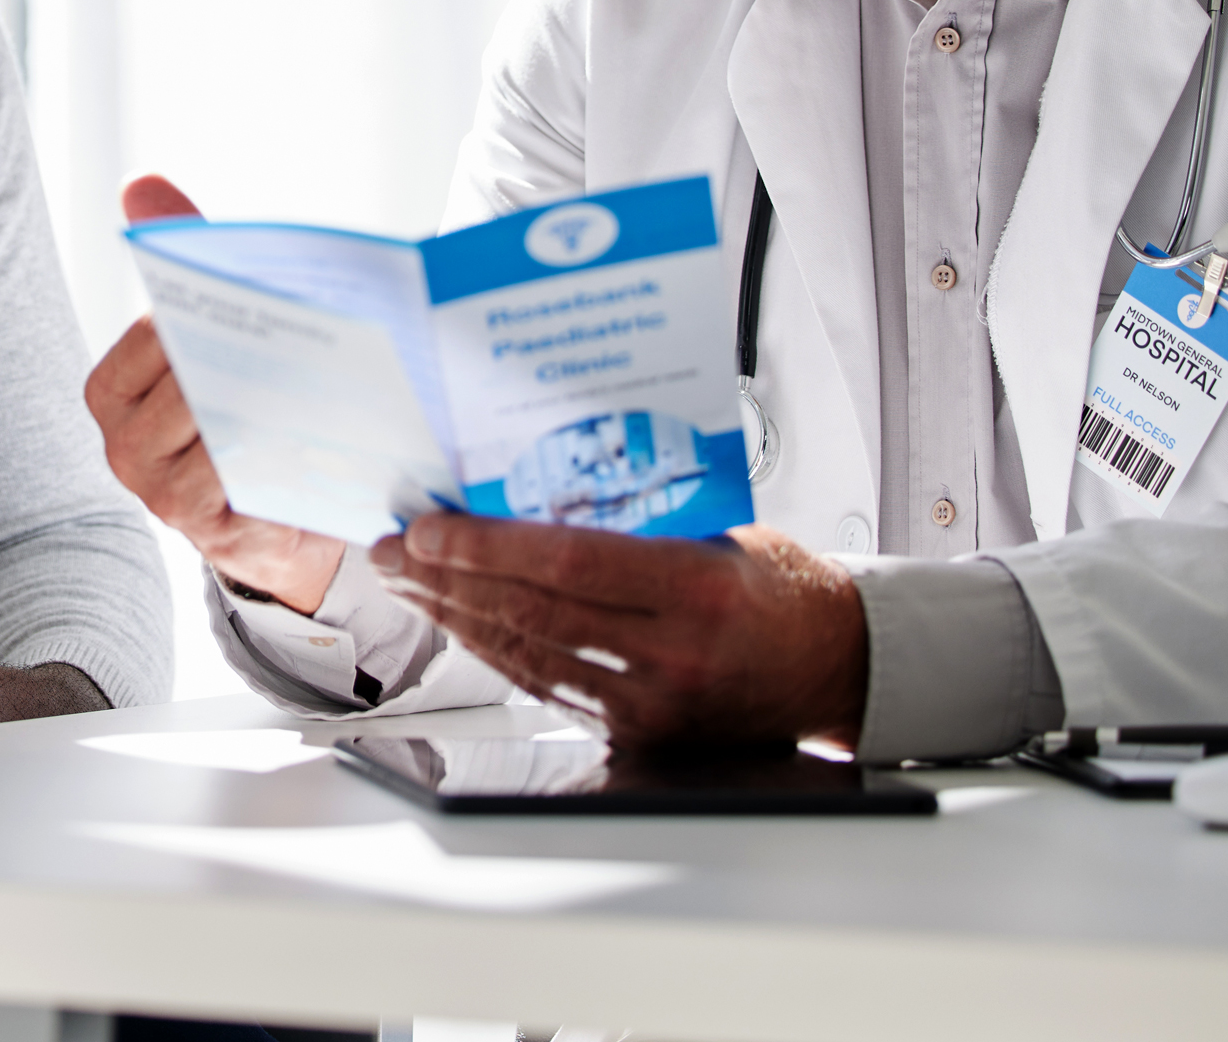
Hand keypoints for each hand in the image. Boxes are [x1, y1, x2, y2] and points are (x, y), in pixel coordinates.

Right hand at [82, 173, 345, 613]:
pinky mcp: (214, 530)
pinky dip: (289, 447)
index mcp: (111, 391)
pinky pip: (251, 479)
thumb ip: (177, 259)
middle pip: (187, 383)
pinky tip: (328, 423)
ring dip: (276, 398)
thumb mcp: (203, 336)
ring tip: (328, 367)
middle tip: (311, 319)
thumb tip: (142, 184)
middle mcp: (124, 447)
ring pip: (220, 429)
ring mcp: (164, 494)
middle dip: (249, 350)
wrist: (269, 522)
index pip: (151, 334)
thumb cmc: (235, 413)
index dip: (204, 310)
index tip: (262, 290)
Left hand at [371, 518, 866, 751]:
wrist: (836, 666)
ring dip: (455, 617)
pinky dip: (494, 650)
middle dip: (446, 580)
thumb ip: (638, 522)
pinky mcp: (639, 733)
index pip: (567, 564)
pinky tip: (459, 623)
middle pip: (531, 612)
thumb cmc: (781, 589)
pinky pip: (547, 686)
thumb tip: (535, 494)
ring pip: (526, 655)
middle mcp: (673, 652)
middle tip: (392, 551)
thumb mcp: (723, 533)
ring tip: (408, 584)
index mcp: (698, 587)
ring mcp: (653, 702)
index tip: (429, 529)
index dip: (486, 547)